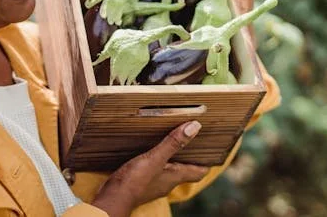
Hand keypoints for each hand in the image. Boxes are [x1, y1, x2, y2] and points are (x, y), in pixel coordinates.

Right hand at [91, 121, 207, 216]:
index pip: (198, 172)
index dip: (206, 163)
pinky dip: (159, 163)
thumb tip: (195, 127)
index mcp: (175, 176)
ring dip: (174, 159)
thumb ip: (173, 143)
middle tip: (194, 142)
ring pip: (171, 171)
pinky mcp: (143, 183)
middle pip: (186, 171)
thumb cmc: (135, 181)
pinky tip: (152, 155)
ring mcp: (155, 184)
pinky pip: (157, 172)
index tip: (214, 151)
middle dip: (190, 158)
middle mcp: (168, 182)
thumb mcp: (155, 158)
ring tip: (175, 144)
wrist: (113, 198)